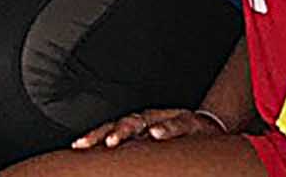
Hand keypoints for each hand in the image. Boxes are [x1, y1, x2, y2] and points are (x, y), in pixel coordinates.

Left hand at [70, 108, 225, 150]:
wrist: (209, 129)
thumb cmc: (176, 141)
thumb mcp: (152, 148)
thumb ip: (133, 152)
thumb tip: (108, 168)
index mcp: (136, 127)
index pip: (109, 129)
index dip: (93, 136)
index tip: (77, 146)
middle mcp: (147, 120)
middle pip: (120, 123)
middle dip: (106, 133)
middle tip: (95, 144)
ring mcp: (166, 118)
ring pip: (142, 120)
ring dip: (126, 129)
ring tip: (115, 140)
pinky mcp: (188, 121)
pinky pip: (175, 124)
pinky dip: (165, 128)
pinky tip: (156, 134)